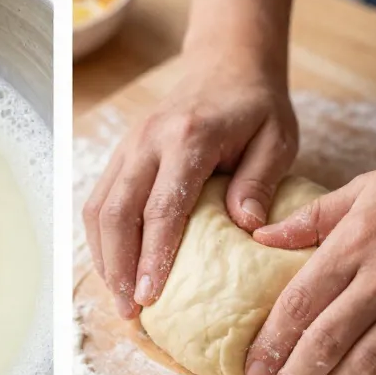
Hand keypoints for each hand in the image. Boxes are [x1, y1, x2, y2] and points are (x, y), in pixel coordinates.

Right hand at [83, 53, 297, 319]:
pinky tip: (115, 272)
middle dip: (119, 268)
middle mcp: (148, 141)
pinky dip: (102, 243)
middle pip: (117, 213)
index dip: (152, 256)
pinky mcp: (119, 156)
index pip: (162, 207)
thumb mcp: (277, 139)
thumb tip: (248, 228)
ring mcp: (128, 147)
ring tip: (120, 301)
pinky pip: (98, 203)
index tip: (151, 297)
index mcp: (188, 137)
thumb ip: (261, 181)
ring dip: (105, 260)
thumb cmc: (256, 107)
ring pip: (99, 210)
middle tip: (130, 311)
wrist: (225, 63)